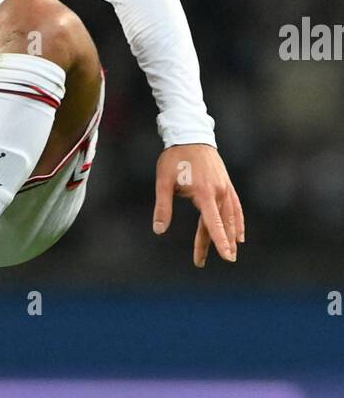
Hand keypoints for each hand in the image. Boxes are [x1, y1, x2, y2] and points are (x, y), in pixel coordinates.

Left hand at [153, 145, 244, 266]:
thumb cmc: (174, 158)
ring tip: (229, 253)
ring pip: (230, 217)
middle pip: (219, 223)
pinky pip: (236, 207)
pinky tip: (239, 235)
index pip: (213, 222)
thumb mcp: (163, 181)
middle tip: (201, 262)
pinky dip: (238, 222)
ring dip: (229, 236)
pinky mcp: (226, 184)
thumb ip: (162, 207)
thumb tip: (159, 230)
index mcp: (204, 192)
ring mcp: (225, 187)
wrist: (191, 135)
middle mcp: (219, 191)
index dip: (218, 241)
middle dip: (215, 244)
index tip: (226, 256)